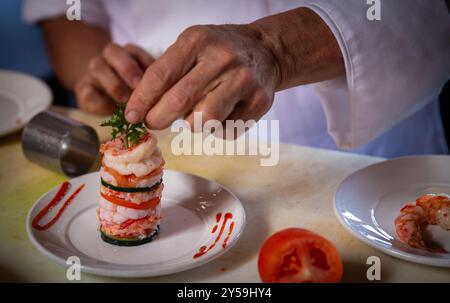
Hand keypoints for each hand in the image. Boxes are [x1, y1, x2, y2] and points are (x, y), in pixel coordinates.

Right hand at [75, 43, 153, 114]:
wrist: (105, 97)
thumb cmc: (132, 91)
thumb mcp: (145, 86)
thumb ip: (153, 85)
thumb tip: (167, 95)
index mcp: (128, 53)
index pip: (135, 51)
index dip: (145, 64)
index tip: (156, 80)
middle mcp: (109, 57)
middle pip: (113, 52)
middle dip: (128, 70)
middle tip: (139, 87)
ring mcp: (94, 70)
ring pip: (97, 68)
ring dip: (114, 85)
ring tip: (126, 101)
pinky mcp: (82, 88)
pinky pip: (87, 90)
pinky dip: (99, 100)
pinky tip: (110, 109)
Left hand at [125, 8, 343, 129]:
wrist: (265, 52)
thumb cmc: (218, 53)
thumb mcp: (191, 48)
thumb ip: (167, 73)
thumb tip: (142, 110)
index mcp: (198, 40)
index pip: (160, 75)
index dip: (142, 100)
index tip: (131, 116)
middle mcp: (222, 58)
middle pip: (179, 102)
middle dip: (159, 119)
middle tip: (154, 122)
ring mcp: (243, 81)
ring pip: (203, 121)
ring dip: (193, 124)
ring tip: (197, 113)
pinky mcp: (259, 102)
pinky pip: (226, 131)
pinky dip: (218, 129)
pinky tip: (224, 113)